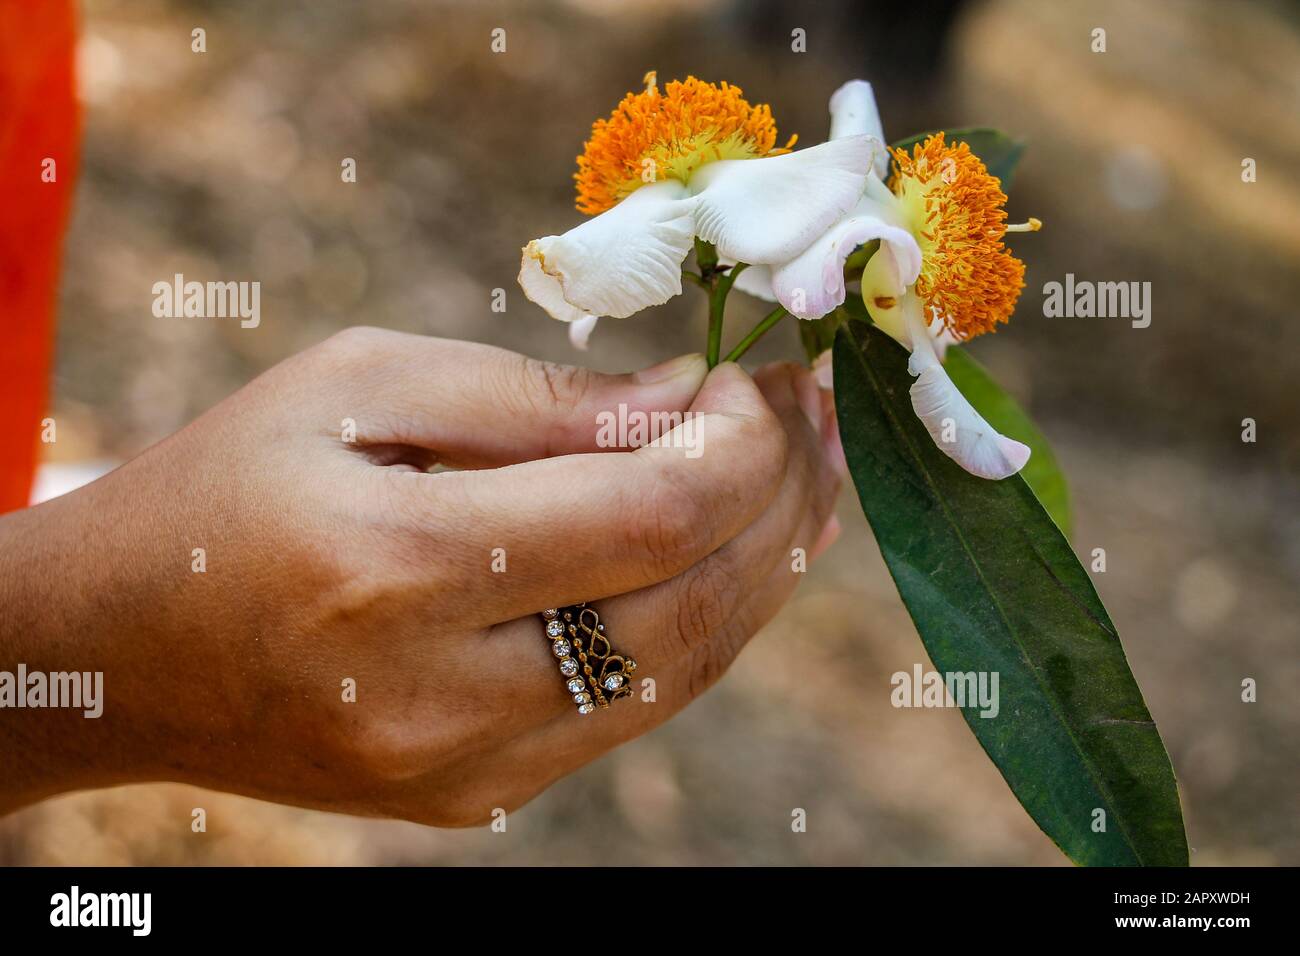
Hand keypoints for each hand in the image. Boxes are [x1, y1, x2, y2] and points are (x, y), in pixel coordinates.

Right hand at [0, 328, 841, 823]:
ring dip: (759, 576)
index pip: (644, 521)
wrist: (119, 651)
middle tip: (817, 422)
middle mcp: (438, 698)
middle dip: (779, 506)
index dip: (737, 448)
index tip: (762, 380)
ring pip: (675, 675)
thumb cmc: (229, 484)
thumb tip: (687, 402)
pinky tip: (731, 561)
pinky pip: (627, 711)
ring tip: (805, 488)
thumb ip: (535, 401)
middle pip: (684, 609)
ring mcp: (459, 770)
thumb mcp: (359, 387)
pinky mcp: (471, 798)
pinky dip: (697, 630)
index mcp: (394, 571)